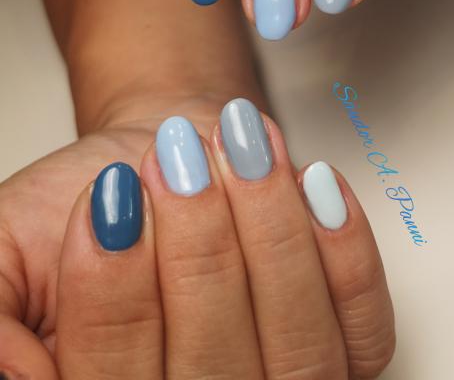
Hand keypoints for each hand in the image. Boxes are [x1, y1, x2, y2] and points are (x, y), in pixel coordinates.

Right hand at [0, 100, 394, 377]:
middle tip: (178, 160)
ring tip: (238, 150)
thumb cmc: (104, 201)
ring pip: (296, 346)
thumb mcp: (14, 252)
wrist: (167, 152)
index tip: (114, 196)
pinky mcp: (351, 344)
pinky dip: (345, 251)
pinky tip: (312, 182)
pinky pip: (363, 320)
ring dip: (270, 236)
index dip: (113, 291)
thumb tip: (26, 370)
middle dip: (196, 249)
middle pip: (213, 370)